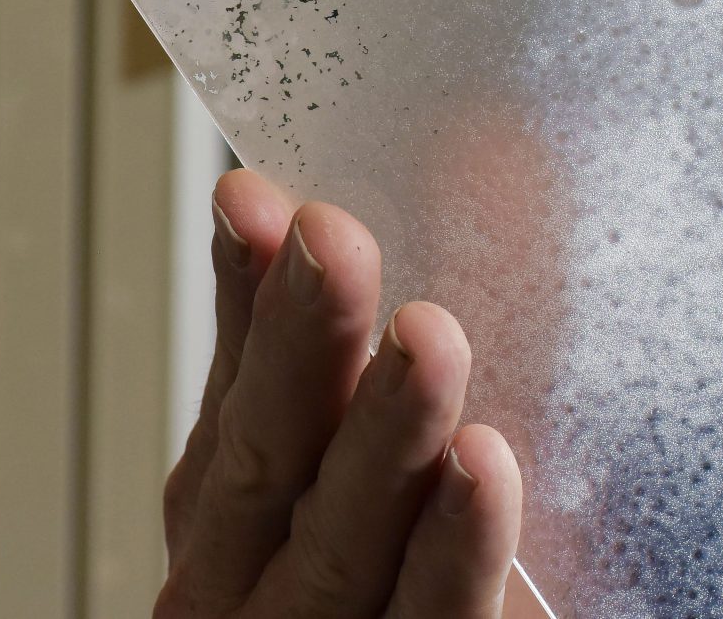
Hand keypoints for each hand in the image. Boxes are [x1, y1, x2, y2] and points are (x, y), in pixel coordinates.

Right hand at [158, 170, 524, 617]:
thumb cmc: (408, 574)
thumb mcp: (382, 454)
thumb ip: (409, 325)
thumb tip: (477, 150)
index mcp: (243, 519)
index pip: (239, 392)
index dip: (246, 296)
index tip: (258, 198)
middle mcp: (259, 585)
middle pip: (273, 458)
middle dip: (302, 341)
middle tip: (331, 237)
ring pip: (344, 537)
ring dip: (385, 430)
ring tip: (426, 333)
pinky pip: (437, 615)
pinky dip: (458, 543)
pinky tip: (483, 464)